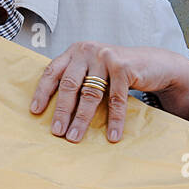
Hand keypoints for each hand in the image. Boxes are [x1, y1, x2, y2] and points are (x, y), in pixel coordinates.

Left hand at [30, 41, 188, 142]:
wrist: (154, 62)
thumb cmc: (117, 70)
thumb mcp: (93, 67)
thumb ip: (76, 77)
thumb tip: (55, 109)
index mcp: (74, 51)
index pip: (52, 72)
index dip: (42, 92)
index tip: (35, 111)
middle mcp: (87, 51)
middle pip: (69, 85)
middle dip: (62, 111)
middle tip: (57, 131)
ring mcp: (105, 58)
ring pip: (90, 94)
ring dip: (82, 119)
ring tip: (75, 136)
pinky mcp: (124, 67)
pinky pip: (116, 100)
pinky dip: (114, 120)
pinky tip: (111, 135)